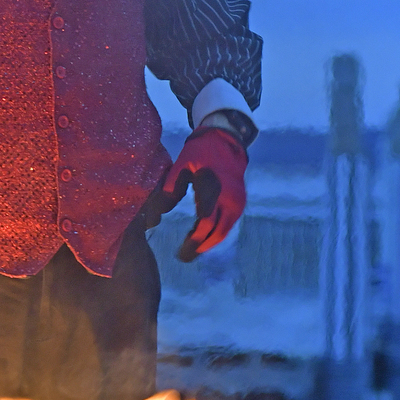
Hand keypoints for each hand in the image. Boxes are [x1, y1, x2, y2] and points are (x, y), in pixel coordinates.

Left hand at [162, 126, 247, 261]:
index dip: (193, 238)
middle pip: (216, 231)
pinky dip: (214, 234)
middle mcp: (229, 198)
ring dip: (207, 243)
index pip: (205, 220)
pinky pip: (227, 225)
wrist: (226, 142)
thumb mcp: (182, 164)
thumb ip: (171, 187)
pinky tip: (200, 238)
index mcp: (213, 187)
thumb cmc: (200, 153)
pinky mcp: (239, 204)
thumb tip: (159, 213)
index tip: (180, 250)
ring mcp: (237, 202)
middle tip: (182, 258)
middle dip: (200, 247)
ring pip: (223, 231)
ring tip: (190, 251)